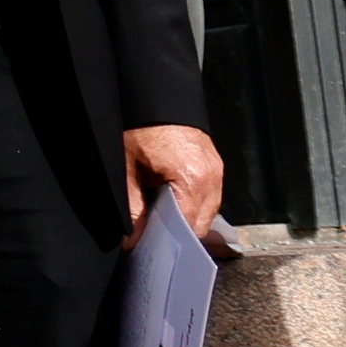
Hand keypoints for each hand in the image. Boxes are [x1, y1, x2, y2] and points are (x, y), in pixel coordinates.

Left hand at [123, 122, 226, 249]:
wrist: (155, 97)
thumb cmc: (140, 128)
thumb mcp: (129, 170)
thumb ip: (133, 208)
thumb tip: (133, 240)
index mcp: (193, 179)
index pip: (190, 228)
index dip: (171, 241)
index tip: (154, 249)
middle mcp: (212, 177)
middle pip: (202, 222)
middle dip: (180, 232)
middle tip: (156, 236)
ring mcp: (217, 169)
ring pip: (207, 210)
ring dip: (187, 216)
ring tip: (163, 217)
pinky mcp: (214, 163)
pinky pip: (208, 194)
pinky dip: (192, 201)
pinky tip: (173, 201)